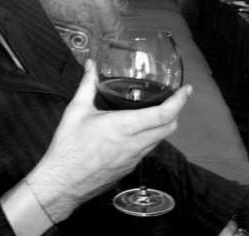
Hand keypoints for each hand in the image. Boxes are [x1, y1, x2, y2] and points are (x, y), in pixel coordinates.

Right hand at [26, 59, 191, 221]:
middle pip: (169, 128)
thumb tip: (90, 65)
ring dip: (164, 125)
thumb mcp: (76, 110)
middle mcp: (134, 144)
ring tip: (157, 111)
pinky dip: (150, 137)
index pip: (163, 115)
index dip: (179, 101)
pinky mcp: (129, 168)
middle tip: (173, 98)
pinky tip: (138, 130)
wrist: (62, 182)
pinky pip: (147, 150)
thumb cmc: (68, 147)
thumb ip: (86, 85)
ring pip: (160, 140)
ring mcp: (133, 159)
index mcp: (124, 127)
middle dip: (176, 111)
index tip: (186, 90)